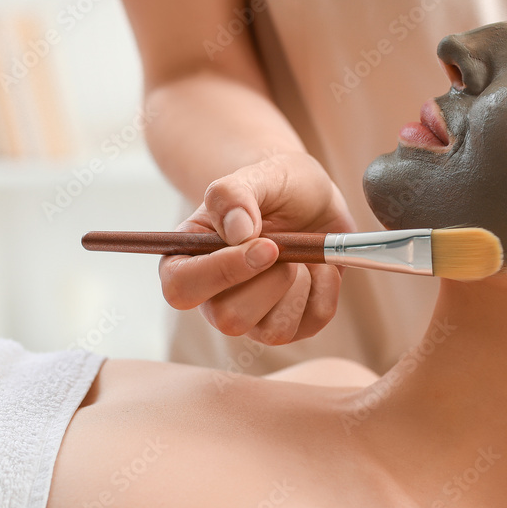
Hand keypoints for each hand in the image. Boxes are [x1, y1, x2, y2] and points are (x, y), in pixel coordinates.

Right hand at [159, 152, 356, 344]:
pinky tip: (319, 265)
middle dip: (269, 282)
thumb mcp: (253, 176)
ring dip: (298, 286)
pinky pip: (311, 323)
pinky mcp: (291, 324)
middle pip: (228, 319)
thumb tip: (237, 231)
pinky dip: (325, 289)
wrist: (311, 198)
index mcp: (188, 261)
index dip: (220, 273)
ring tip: (300, 253)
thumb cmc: (272, 187)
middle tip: (284, 246)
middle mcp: (214, 297)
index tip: (264, 245)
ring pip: (272, 332)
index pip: (181, 288)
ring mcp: (253, 317)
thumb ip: (232, 194)